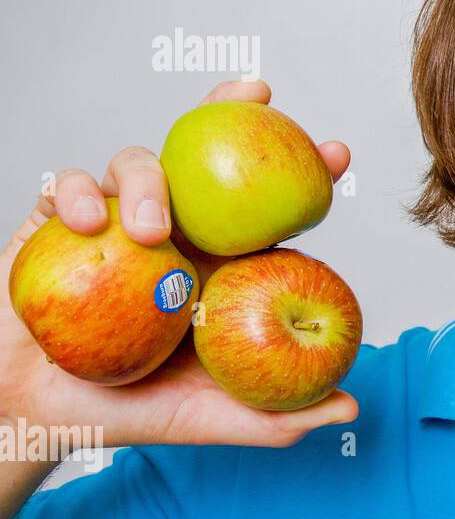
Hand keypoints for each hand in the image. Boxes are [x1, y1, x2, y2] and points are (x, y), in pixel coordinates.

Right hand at [0, 80, 358, 450]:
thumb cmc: (132, 411)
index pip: (267, 208)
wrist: (38, 414)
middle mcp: (175, 232)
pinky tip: (87, 222)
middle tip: (262, 100)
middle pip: (206, 156)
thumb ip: (279, 418)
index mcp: (219, 263)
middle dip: (235, 113)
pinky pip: (68, 187)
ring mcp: (118, 222)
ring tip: (153, 233)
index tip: (337, 155)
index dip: (303, 173)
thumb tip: (353, 408)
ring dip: (148, 183)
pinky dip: (77, 195)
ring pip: (139, 163)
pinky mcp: (59, 224)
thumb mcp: (214, 419)